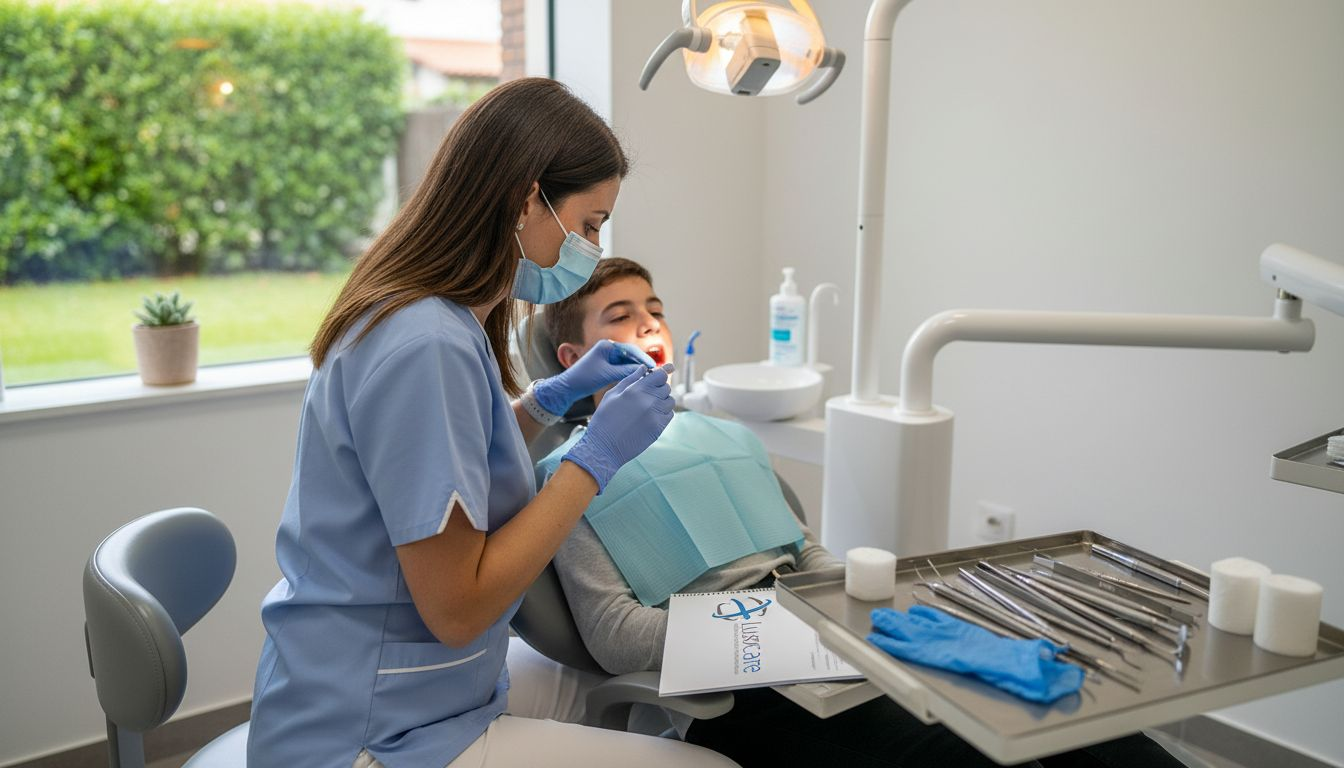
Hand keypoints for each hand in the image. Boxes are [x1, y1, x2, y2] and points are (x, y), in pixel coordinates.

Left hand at [532, 339, 654, 416]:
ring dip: (637, 369)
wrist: (569, 386)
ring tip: (648, 378)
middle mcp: (608, 349)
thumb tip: (644, 372)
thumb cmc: (584, 378)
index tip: (654, 367)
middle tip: (655, 373)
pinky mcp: (606, 366)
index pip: (631, 349)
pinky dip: (630, 373)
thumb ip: (625, 371)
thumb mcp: (607, 374)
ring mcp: (607, 357)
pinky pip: (622, 367)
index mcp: (607, 345)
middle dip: (642, 364)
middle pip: (631, 355)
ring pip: (627, 362)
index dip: (644, 358)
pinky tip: (637, 380)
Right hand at [562, 364, 674, 491]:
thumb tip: (643, 368)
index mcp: (636, 390)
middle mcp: (649, 401)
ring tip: (648, 406)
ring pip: (670, 401)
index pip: (660, 375)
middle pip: (666, 387)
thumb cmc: (604, 419)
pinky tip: (651, 416)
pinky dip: (663, 413)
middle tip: (648, 394)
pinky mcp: (659, 428)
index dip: (661, 373)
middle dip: (658, 388)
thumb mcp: (612, 395)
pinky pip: (669, 415)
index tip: (661, 374)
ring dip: (662, 401)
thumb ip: (629, 379)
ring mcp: (655, 415)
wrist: (604, 448)